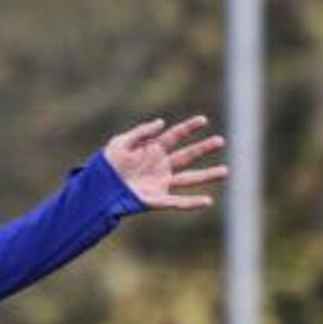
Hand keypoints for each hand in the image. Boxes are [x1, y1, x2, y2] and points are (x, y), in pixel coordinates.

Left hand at [104, 116, 227, 209]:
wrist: (96, 190)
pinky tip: (208, 201)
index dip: (188, 128)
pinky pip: (178, 202)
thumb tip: (162, 122)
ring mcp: (160, 183)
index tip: (203, 120)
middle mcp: (160, 166)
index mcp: (152, 150)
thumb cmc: (105, 165)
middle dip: (204, 148)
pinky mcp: (156, 200)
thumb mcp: (120, 143)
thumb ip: (141, 132)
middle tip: (221, 141)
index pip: (174, 136)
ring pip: (189, 178)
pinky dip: (193, 203)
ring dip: (207, 175)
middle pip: (187, 155)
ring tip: (226, 171)